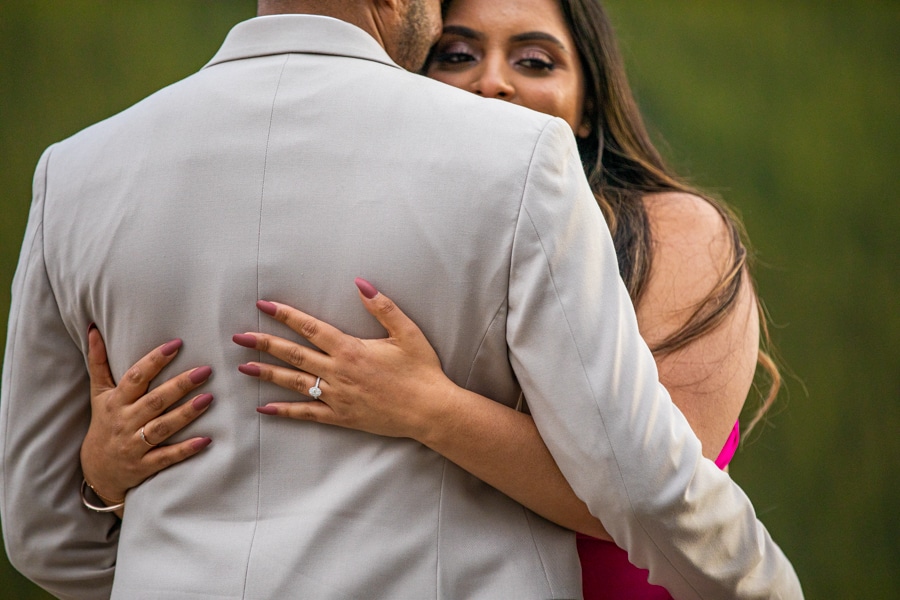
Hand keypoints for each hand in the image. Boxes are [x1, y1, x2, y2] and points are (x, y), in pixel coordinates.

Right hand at [80, 326, 213, 508]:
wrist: (97, 470)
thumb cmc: (105, 423)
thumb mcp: (99, 394)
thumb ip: (99, 362)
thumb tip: (94, 329)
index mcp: (116, 401)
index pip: (135, 377)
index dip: (154, 360)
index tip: (176, 344)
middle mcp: (125, 421)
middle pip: (154, 401)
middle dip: (180, 385)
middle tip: (205, 370)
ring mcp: (134, 445)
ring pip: (162, 427)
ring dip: (186, 414)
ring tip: (209, 398)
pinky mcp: (144, 466)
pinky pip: (167, 457)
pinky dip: (186, 449)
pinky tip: (207, 439)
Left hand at [233, 278, 457, 440]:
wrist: (430, 410)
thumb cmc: (421, 371)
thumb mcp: (407, 333)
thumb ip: (382, 307)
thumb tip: (360, 283)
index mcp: (351, 349)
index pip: (310, 327)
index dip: (285, 315)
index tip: (264, 305)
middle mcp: (338, 372)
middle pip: (293, 354)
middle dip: (264, 343)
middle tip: (239, 337)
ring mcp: (337, 396)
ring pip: (294, 383)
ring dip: (267, 374)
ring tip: (243, 367)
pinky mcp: (341, 417)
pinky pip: (307, 413)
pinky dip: (284, 411)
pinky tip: (265, 408)